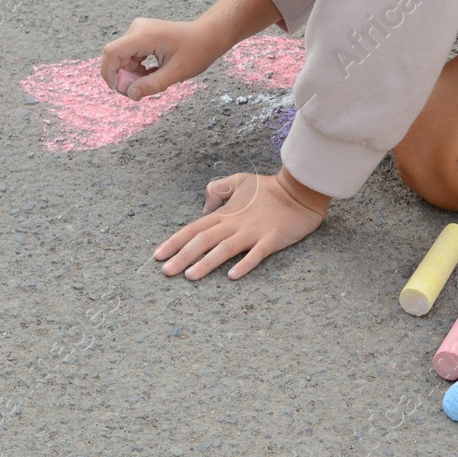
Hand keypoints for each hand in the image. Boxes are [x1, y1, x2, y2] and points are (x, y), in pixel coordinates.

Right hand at [101, 16, 219, 99]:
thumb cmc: (197, 51)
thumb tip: (130, 94)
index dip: (109, 73)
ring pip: (123, 59)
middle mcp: (137, 29)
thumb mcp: (176, 72)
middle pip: (116, 57)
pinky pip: (131, 56)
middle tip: (141, 92)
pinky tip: (153, 74)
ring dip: (133, 75)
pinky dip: (138, 69)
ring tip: (154, 82)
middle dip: (124, 78)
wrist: (208, 36)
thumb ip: (152, 85)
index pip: (112, 52)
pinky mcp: (142, 36)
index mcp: (144, 35)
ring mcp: (139, 31)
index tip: (119, 90)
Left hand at [154, 169, 329, 279]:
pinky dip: (244, 264)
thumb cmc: (269, 188)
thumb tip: (205, 209)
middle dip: (182, 256)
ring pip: (225, 249)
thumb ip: (218, 189)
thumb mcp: (239, 180)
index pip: (194, 228)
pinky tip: (232, 276)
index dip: (175, 241)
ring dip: (206, 262)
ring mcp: (253, 232)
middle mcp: (235, 223)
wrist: (299, 191)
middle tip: (166, 273)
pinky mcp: (272, 239)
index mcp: (226, 213)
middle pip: (204, 240)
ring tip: (190, 276)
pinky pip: (256, 254)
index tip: (158, 256)